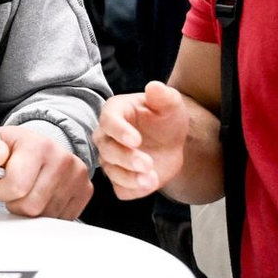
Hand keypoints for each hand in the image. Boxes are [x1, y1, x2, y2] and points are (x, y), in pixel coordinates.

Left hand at [0, 125, 92, 218]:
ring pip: (45, 216)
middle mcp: (62, 160)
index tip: (0, 182)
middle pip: (31, 206)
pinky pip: (60, 218)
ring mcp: (77, 176)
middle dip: (15, 203)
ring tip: (27, 191)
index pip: (16, 186)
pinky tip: (41, 197)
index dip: (1, 190)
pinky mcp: (85, 191)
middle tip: (13, 189)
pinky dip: (46, 213)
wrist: (39, 146)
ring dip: (30, 210)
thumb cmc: (12, 148)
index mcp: (38, 145)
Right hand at [93, 81, 188, 199]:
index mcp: (114, 113)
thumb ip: (163, 96)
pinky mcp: (120, 178)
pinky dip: (132, 190)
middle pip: (107, 149)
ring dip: (129, 178)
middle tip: (148, 164)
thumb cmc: (164, 118)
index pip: (108, 121)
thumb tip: (154, 86)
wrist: (170, 141)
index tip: (136, 140)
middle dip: (126, 158)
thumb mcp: (170, 104)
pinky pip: (120, 188)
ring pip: (111, 171)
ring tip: (150, 179)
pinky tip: (147, 185)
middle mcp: (106, 137)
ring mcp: (111, 159)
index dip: (119, 131)